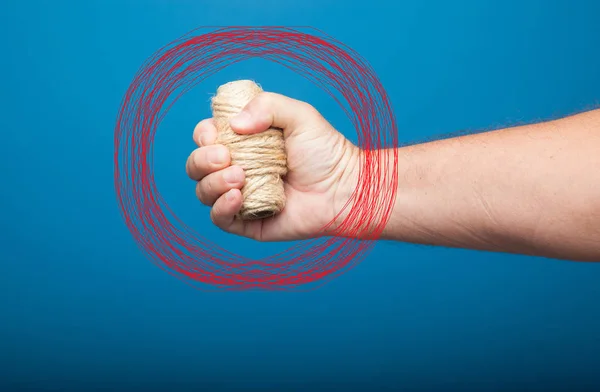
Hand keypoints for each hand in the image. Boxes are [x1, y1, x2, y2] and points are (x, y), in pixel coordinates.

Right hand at [186, 92, 359, 240]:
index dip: (204, 135)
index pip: (206, 137)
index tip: (218, 135)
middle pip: (197, 165)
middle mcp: (237, 168)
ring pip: (203, 192)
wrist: (345, 188)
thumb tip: (234, 125)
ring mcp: (241, 196)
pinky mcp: (248, 222)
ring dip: (212, 183)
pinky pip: (219, 219)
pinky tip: (238, 197)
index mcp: (244, 142)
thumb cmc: (325, 151)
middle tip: (226, 157)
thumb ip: (267, 106)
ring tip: (240, 176)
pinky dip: (221, 207)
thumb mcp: (299, 115)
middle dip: (203, 160)